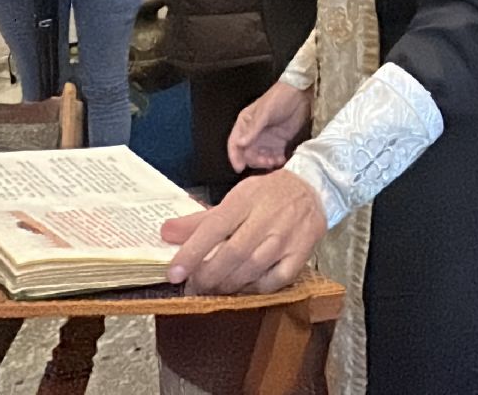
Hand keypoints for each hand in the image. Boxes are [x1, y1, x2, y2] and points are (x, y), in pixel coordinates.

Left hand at [163, 170, 325, 293]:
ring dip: (228, 285)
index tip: (173, 274)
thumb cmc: (266, 196)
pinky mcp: (301, 253)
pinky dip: (255, 289)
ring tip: (214, 289)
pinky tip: (243, 287)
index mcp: (245, 199)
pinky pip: (275, 280)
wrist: (311, 189)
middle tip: (194, 287)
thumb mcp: (233, 199)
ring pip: (252, 269)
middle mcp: (267, 217)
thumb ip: (199, 220)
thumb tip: (165, 233)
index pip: (213, 228)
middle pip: (232, 254)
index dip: (191, 253)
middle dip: (208, 276)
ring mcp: (287, 237)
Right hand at [227, 80, 311, 171]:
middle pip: (248, 153)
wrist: (300, 94)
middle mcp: (253, 133)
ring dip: (266, 162)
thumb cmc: (278, 99)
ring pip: (261, 157)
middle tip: (265, 163)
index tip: (239, 168)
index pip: (235, 143)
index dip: (235, 156)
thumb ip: (253, 129)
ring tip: (276, 161)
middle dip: (255, 161)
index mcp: (245, 124)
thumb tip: (240, 144)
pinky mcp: (279, 142)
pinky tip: (282, 160)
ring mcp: (266, 139)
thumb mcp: (265, 113)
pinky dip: (276, 161)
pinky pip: (274, 156)